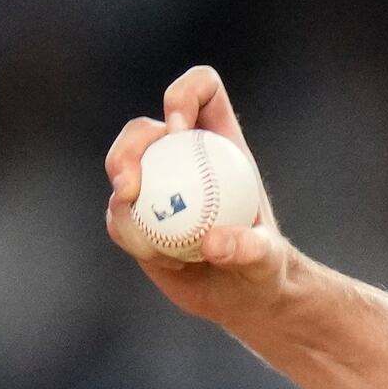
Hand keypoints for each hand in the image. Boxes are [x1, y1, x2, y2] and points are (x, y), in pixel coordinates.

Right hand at [104, 65, 292, 324]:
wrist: (242, 298)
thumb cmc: (266, 267)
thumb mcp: (268, 259)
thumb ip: (250, 249)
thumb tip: (213, 242)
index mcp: (222, 142)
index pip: (201, 90)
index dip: (184, 96)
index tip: (179, 130)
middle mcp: (183, 157)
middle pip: (145, 128)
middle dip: (131, 146)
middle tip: (131, 185)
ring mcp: (155, 186)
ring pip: (121, 166)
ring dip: (120, 190)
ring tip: (140, 228)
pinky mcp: (135, 218)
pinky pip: (118, 216)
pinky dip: (132, 236)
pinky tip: (166, 262)